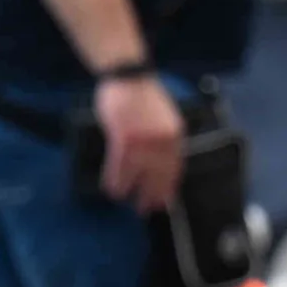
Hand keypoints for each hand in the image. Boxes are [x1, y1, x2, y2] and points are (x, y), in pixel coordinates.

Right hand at [96, 71, 183, 212]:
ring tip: (122, 198)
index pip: (175, 168)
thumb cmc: (141, 96)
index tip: (163, 203)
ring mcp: (144, 140)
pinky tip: (111, 187)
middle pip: (158, 176)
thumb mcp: (162, 118)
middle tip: (145, 210)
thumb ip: (163, 139)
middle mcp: (163, 140)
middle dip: (151, 196)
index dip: (168, 188)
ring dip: (128, 190)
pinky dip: (114, 179)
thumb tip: (158, 164)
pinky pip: (119, 166)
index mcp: (175, 135)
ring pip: (136, 174)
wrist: (128, 76)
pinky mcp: (124, 139)